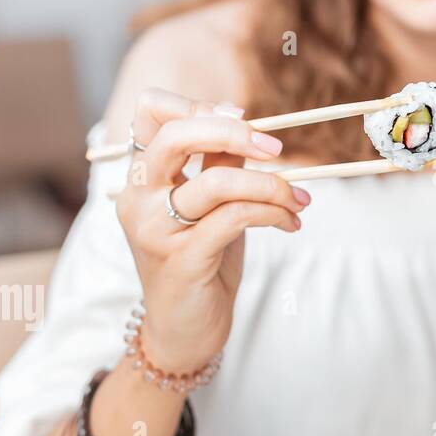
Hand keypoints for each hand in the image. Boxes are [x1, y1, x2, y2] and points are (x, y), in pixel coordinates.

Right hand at [115, 89, 309, 374]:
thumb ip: (220, 164)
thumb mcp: (211, 204)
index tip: (243, 116)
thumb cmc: (201, 260)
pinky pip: (236, 218)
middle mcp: (137, 200)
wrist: (184, 331)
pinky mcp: (182, 261)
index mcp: (140, 178)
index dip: (198, 104)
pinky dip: (273, 213)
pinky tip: (290, 223)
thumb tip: (249, 125)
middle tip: (277, 148)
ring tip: (298, 200)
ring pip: (217, 182)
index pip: (150, 113)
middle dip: (234, 131)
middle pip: (174, 137)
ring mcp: (155, 231)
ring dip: (271, 184)